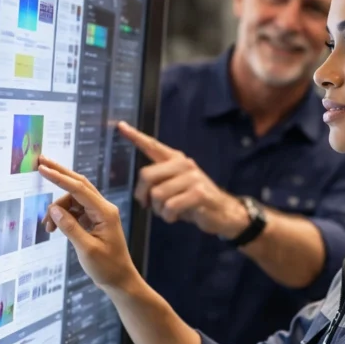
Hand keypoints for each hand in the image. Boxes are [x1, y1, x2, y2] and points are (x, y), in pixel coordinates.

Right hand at [38, 156, 138, 292]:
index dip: (59, 177)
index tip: (42, 168)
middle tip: (40, 162)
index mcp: (105, 212)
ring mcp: (99, 214)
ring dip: (57, 209)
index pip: (79, 189)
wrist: (120, 280)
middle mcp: (103, 208)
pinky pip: (75, 210)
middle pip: (79, 184)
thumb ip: (69, 227)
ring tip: (48, 227)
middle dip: (59, 174)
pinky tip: (54, 227)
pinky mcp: (94, 220)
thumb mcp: (86, 248)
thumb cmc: (107, 267)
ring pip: (73, 200)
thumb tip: (53, 209)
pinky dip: (62, 216)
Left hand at [119, 121, 249, 236]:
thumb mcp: (176, 187)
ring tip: (168, 212)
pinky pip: (170, 206)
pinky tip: (176, 217)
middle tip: (147, 205)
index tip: (120, 126)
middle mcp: (183, 164)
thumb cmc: (195, 201)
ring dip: (158, 210)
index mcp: (176, 159)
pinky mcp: (199, 193)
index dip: (136, 136)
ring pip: (158, 194)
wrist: (224, 212)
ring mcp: (192, 178)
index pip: (153, 145)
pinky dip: (169, 216)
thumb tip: (140, 193)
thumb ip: (160, 182)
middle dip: (142, 194)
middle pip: (147, 175)